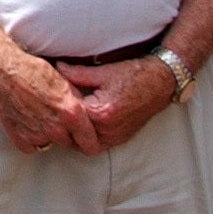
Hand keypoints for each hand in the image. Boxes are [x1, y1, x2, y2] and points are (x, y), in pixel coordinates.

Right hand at [0, 49, 102, 155]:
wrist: (3, 72)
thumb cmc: (32, 71)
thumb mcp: (64, 81)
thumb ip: (77, 102)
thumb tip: (85, 113)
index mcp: (71, 114)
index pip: (90, 143)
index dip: (90, 141)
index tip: (87, 140)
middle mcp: (56, 129)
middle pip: (69, 142)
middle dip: (66, 133)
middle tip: (55, 116)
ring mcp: (37, 136)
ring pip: (50, 143)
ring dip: (48, 134)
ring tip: (39, 114)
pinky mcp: (20, 139)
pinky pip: (32, 146)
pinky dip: (30, 137)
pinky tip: (27, 120)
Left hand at [55, 56, 176, 148]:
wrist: (160, 83)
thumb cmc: (134, 75)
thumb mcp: (102, 72)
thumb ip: (76, 73)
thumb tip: (56, 69)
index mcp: (101, 113)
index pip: (70, 115)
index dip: (59, 105)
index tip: (53, 97)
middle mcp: (108, 130)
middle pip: (75, 135)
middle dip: (65, 124)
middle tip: (57, 111)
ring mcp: (115, 137)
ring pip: (85, 144)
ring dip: (76, 134)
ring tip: (69, 118)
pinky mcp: (120, 139)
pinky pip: (98, 144)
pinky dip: (88, 137)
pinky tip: (83, 122)